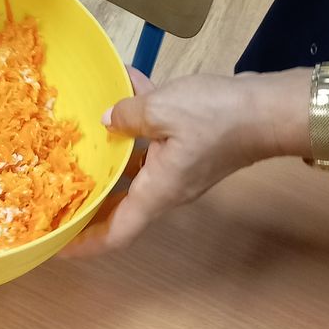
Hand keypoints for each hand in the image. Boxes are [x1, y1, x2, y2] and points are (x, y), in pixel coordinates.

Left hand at [68, 70, 284, 256]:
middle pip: (121, 204)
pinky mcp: (193, 147)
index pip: (117, 233)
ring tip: (80, 132)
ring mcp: (182, 168)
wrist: (273, 108)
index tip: (58, 245)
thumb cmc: (218, 116)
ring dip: (110, 151)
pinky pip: (156, 138)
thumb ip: (127, 115)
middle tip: (56, 191)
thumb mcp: (163, 109)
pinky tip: (126, 84)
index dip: (86, 244)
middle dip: (89, 200)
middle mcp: (168, 188)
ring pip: (136, 167)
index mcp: (158, 191)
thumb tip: (106, 120)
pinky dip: (139, 118)